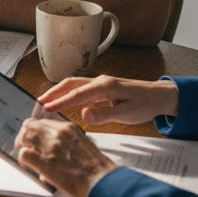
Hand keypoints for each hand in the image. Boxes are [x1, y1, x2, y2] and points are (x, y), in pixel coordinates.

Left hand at [15, 118, 117, 196]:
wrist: (101, 181)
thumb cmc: (97, 169)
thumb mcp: (84, 146)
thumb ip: (68, 143)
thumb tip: (56, 149)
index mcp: (68, 128)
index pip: (43, 122)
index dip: (36, 131)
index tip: (35, 139)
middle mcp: (58, 133)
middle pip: (30, 125)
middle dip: (25, 136)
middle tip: (26, 147)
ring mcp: (50, 146)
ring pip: (24, 136)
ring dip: (23, 146)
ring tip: (27, 157)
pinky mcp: (43, 161)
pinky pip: (24, 154)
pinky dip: (23, 160)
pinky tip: (30, 167)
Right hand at [38, 76, 178, 124]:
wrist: (159, 96)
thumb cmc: (146, 104)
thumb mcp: (127, 113)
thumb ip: (104, 114)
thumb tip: (83, 114)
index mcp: (105, 86)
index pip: (77, 94)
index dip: (60, 102)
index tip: (46, 109)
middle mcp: (100, 82)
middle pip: (71, 84)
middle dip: (53, 92)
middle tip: (38, 103)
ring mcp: (101, 84)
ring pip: (75, 86)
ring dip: (59, 92)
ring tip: (45, 102)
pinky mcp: (102, 90)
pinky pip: (81, 91)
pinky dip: (69, 95)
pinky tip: (63, 103)